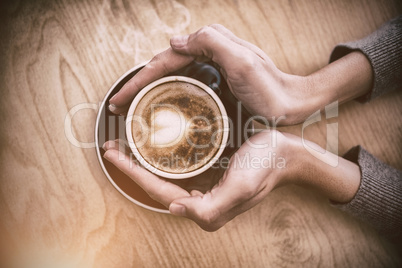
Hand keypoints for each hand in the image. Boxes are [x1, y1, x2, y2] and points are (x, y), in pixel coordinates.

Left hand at [103, 130, 296, 230]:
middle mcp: (200, 201)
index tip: (113, 155)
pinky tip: (153, 148)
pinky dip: (160, 158)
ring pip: (164, 177)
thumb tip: (174, 210)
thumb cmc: (265, 167)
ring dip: (142, 163)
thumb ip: (208, 208)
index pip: (159, 192)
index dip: (133, 174)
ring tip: (124, 147)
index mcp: (205, 209)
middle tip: (112, 148)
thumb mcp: (240, 188)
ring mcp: (203, 187)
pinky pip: (176, 168)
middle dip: (131, 168)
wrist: (285, 153)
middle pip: (156, 185)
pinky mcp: (208, 174)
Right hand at [109, 24, 307, 123]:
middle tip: (118, 106)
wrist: (290, 102)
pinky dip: (166, 94)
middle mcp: (207, 53)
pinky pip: (183, 84)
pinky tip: (159, 106)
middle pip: (162, 67)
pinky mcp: (214, 82)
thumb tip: (174, 42)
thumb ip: (211, 41)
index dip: (138, 80)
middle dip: (137, 85)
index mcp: (209, 46)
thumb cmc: (270, 87)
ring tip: (131, 108)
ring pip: (170, 76)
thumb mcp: (242, 61)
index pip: (163, 61)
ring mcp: (209, 68)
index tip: (119, 99)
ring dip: (148, 90)